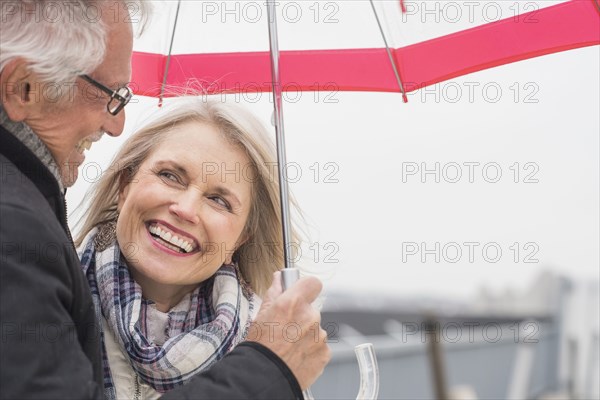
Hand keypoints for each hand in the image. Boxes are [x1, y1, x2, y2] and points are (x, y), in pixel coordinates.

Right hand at [246, 271, 330, 389]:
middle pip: (311, 309)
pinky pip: (320, 345)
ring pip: (316, 329)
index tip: (301, 292)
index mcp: (293, 303)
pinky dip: (311, 350)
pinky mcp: (325, 352)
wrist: (265, 377)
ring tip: (289, 346)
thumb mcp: (261, 315)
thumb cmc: (260, 348)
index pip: (312, 283)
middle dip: (301, 316)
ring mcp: (320, 335)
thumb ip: (275, 293)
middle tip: (286, 329)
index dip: (306, 287)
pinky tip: (297, 355)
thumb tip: (279, 278)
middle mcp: (310, 317)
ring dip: (306, 334)